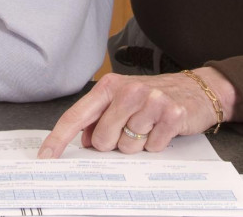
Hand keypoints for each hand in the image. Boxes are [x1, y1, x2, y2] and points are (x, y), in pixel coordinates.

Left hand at [37, 68, 238, 156]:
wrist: (197, 89)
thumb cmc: (153, 97)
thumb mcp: (123, 100)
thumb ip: (99, 118)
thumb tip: (83, 140)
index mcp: (110, 86)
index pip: (77, 115)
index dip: (59, 138)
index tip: (45, 156)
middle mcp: (128, 90)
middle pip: (102, 140)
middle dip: (112, 144)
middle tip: (129, 130)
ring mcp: (151, 101)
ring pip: (127, 147)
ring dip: (137, 144)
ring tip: (148, 127)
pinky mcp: (171, 115)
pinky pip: (152, 147)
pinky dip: (156, 144)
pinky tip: (162, 129)